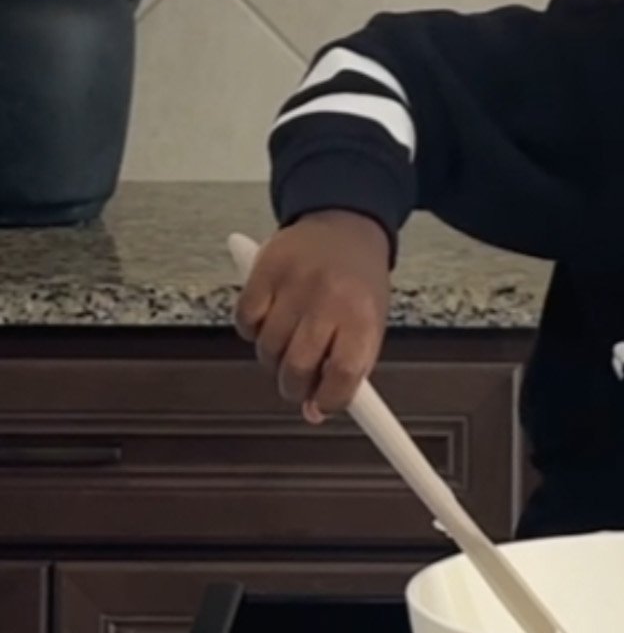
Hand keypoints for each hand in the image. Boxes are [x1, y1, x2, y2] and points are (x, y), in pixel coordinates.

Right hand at [235, 212, 390, 422]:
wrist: (346, 221)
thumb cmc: (359, 280)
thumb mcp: (369, 324)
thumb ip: (347, 368)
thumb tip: (315, 411)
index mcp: (363, 316)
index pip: (344, 374)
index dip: (329, 400)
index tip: (321, 408)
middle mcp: (330, 299)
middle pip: (297, 368)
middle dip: (294, 387)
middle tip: (298, 382)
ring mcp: (295, 283)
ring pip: (267, 349)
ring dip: (273, 358)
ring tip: (289, 341)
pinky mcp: (265, 269)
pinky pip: (245, 321)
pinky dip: (253, 330)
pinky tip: (270, 319)